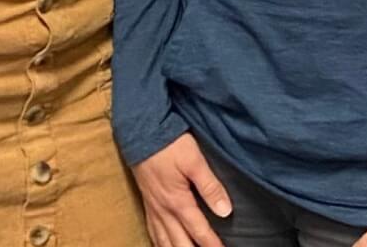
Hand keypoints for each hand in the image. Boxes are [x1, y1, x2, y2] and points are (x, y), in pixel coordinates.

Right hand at [131, 132, 231, 246]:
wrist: (140, 131)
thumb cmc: (169, 144)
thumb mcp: (194, 160)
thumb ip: (210, 186)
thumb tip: (225, 211)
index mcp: (178, 202)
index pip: (199, 232)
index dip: (213, 246)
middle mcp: (164, 211)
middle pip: (180, 245)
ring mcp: (153, 208)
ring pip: (164, 243)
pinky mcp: (146, 202)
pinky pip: (152, 232)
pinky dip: (160, 245)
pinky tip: (164, 246)